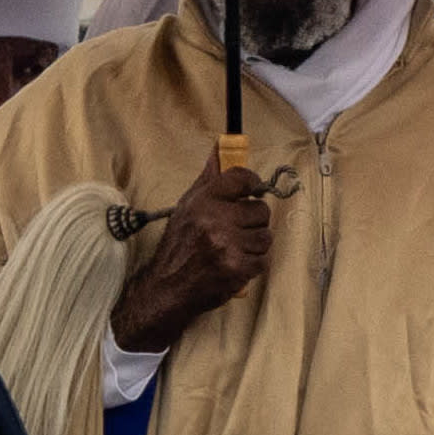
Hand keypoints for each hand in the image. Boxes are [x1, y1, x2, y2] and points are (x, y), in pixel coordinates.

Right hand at [111, 154, 275, 352]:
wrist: (168, 286)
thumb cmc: (178, 244)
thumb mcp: (187, 206)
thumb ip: (208, 179)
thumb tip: (220, 147)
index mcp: (204, 200)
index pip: (242, 178)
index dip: (253, 183)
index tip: (253, 191)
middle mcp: (217, 220)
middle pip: (260, 210)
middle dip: (254, 220)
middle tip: (240, 228)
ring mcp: (228, 246)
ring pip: (265, 237)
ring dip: (255, 243)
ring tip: (237, 247)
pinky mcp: (237, 269)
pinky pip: (263, 260)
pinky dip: (253, 264)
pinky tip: (237, 263)